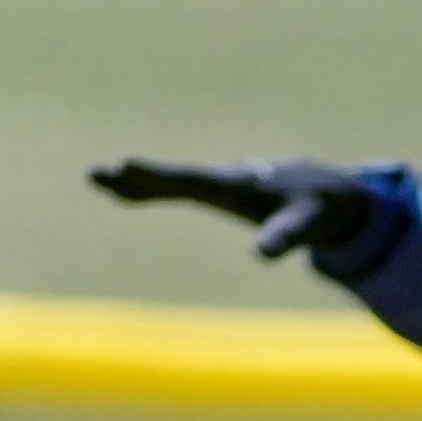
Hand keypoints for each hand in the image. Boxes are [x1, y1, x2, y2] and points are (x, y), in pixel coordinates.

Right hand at [88, 158, 376, 259]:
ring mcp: (218, 185)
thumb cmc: (319, 208)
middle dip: (143, 177)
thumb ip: (285, 236)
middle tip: (101, 172)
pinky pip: (176, 188)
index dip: (161, 177)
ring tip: (94, 177)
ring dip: (134, 182)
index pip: (194, 180)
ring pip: (171, 182)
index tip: (127, 166)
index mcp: (240, 185)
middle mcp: (224, 180)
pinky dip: (147, 189)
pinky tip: (115, 190)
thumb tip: (261, 254)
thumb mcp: (307, 225)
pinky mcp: (217, 192)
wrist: (327, 189)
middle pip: (177, 178)